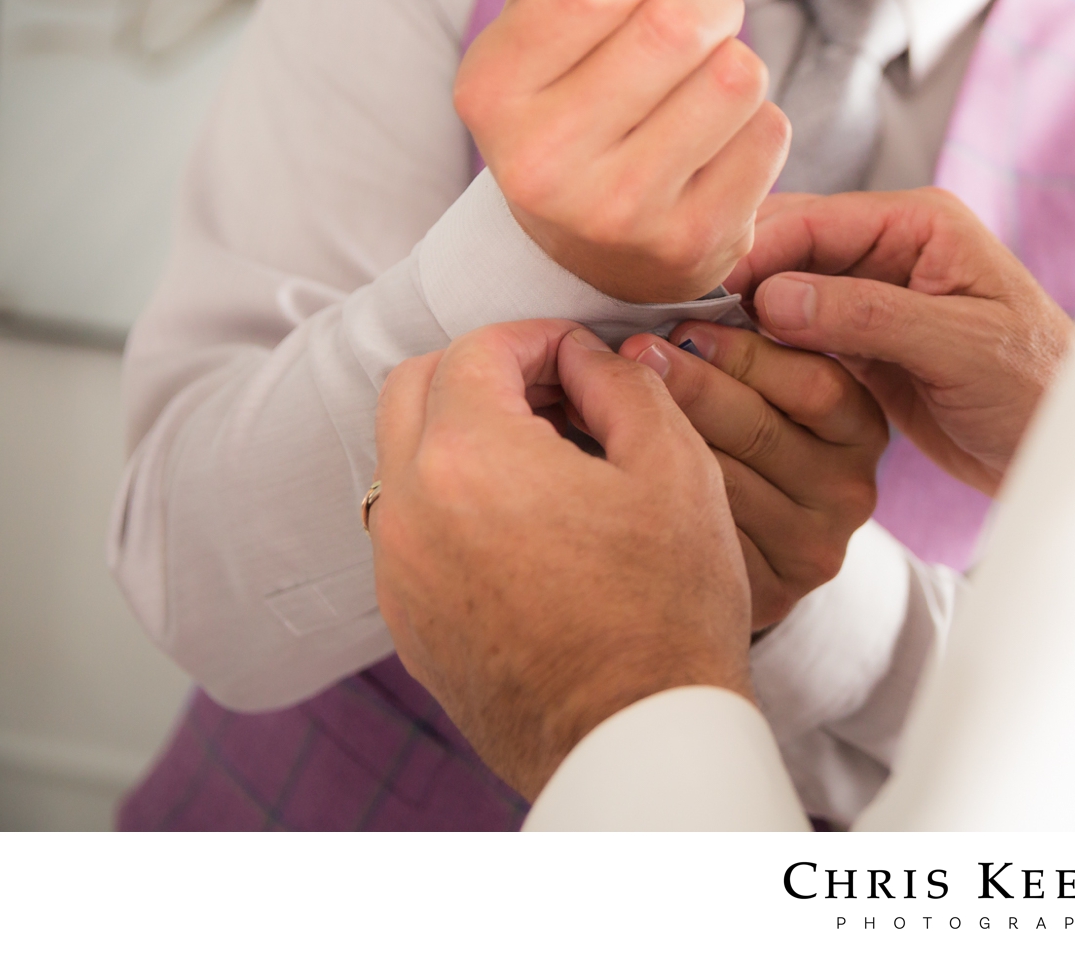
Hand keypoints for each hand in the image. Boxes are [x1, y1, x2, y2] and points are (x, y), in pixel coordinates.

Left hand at [371, 320, 749, 800]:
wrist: (634, 738)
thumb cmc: (665, 605)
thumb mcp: (676, 467)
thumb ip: (623, 384)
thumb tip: (586, 356)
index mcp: (469, 458)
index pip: (475, 349)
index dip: (536, 337)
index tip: (584, 357)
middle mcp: (410, 509)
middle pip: (412, 389)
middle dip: (481, 374)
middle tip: (556, 394)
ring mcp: (398, 571)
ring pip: (404, 460)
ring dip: (464, 437)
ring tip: (551, 463)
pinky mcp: (407, 621)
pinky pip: (412, 528)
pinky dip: (456, 501)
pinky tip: (532, 529)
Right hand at [454, 0, 791, 302]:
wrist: (595, 258)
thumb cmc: (575, 118)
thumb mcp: (539, 46)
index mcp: (492, 92)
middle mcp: (543, 159)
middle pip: (677, 23)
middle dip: (711, 1)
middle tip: (704, 19)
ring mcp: (619, 209)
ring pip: (735, 75)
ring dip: (738, 61)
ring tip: (708, 82)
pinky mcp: (691, 242)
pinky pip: (768, 133)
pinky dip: (759, 122)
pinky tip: (721, 142)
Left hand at [617, 323, 887, 631]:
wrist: (727, 577)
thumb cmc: (742, 436)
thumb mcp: (772, 385)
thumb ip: (751, 342)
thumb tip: (697, 285)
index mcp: (862, 433)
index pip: (815, 385)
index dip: (744, 351)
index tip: (682, 326)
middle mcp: (850, 497)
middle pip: (760, 432)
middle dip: (687, 386)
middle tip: (629, 355)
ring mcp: (810, 553)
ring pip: (721, 484)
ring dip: (654, 438)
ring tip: (600, 403)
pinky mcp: (768, 597)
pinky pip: (696, 538)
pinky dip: (645, 500)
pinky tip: (604, 472)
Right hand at [724, 188, 1073, 497]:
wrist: (1062, 446)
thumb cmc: (1038, 387)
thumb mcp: (960, 347)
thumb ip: (870, 316)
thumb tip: (775, 297)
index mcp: (922, 223)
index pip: (815, 218)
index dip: (752, 249)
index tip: (697, 289)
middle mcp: (892, 249)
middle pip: (789, 249)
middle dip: (736, 281)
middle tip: (680, 321)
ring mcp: (874, 296)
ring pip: (784, 295)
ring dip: (743, 321)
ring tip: (691, 348)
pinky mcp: (863, 344)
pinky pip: (797, 338)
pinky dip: (765, 352)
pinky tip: (728, 373)